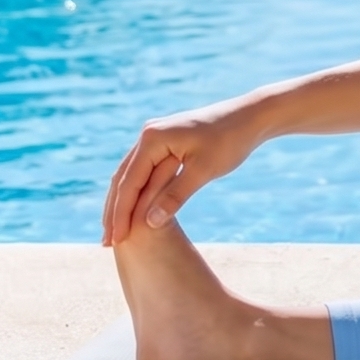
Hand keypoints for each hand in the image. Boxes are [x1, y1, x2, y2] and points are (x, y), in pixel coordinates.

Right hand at [101, 96, 265, 245]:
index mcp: (152, 138)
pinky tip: (133, 210)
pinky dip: (137, 191)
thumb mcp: (203, 170)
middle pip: (122, 179)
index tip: (116, 241)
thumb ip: (175, 195)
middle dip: (115, 211)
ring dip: (122, 203)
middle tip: (107, 243)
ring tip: (115, 232)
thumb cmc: (230, 141)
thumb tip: (149, 224)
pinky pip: (143, 170)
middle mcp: (148, 134)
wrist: (251, 116)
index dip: (121, 214)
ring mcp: (154, 136)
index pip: (129, 183)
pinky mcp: (164, 141)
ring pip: (130, 175)